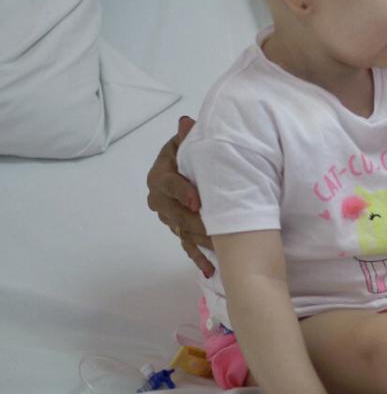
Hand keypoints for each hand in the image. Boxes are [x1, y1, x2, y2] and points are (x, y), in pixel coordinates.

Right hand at [146, 116, 214, 276]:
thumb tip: (186, 122)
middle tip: (215, 230)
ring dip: (201, 241)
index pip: (167, 183)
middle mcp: (160, 199)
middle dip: (196, 222)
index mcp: (160, 175)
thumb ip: (187, 136)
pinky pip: (188, 246)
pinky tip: (212, 271)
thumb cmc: (187, 151)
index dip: (182, 192)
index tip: (198, 201)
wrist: (185, 166)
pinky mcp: (180, 230)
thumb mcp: (187, 141)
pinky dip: (199, 259)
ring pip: (184, 231)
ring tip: (219, 250)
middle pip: (175, 213)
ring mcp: (169, 218)